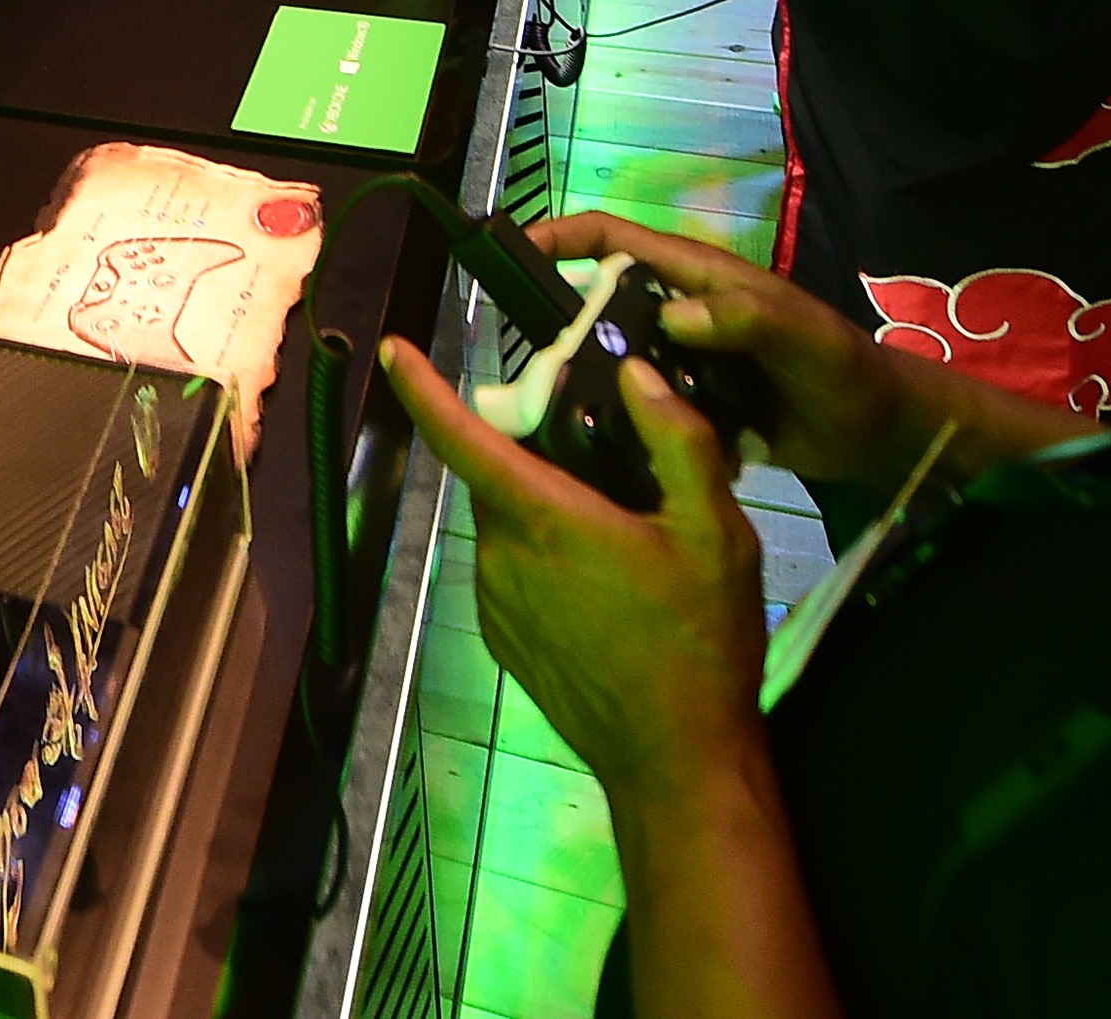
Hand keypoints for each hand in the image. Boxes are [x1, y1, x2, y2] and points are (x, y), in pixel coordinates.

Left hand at [379, 337, 771, 799]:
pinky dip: (542, 558)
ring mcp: (495, 603)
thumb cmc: (700, 643)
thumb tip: (634, 375)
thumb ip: (676, 440)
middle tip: (608, 465)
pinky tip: (605, 588)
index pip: (463, 438)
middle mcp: (501, 556)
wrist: (676, 761)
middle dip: (536, 457)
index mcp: (544, 519)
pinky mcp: (501, 639)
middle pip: (498, 476)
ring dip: (544, 512)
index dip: (422, 389)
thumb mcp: (716, 532)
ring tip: (622, 536)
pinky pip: (510, 570)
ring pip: (507, 523)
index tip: (394, 350)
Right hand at [524, 213, 916, 486]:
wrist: (876, 432)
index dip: (564, 236)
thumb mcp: (803, 336)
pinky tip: (605, 455)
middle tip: (532, 368)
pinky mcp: (689, 408)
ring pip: (615, 362)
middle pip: (601, 303)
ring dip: (588, 384)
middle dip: (562, 323)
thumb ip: (747, 316)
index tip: (515, 252)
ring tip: (555, 417)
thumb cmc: (843, 369)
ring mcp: (683, 363)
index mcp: (699, 280)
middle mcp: (682, 315)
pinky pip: (640, 410)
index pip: (617, 239)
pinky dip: (622, 426)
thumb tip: (673, 316)